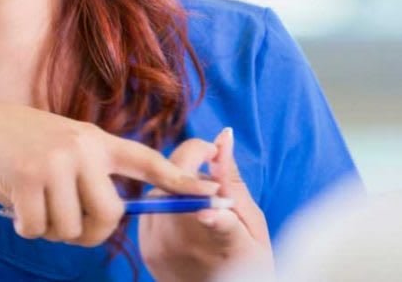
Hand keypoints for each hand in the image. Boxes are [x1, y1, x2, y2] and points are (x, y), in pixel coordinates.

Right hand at [0, 101, 220, 246]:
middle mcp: (82, 146)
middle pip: (109, 216)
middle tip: (64, 222)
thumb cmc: (21, 145)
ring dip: (50, 229)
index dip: (182, 180)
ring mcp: (55, 160)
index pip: (148, 160)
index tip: (215, 192)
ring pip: (72, 228)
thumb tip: (115, 219)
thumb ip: (91, 171)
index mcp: (97, 139)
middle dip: (87, 232)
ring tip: (33, 203)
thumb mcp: (63, 145)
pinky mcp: (27, 177)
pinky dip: (27, 228)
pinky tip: (14, 203)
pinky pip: (40, 229)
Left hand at [139, 128, 273, 281]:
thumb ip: (232, 180)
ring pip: (160, 192)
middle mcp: (183, 243)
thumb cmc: (248, 265)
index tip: (217, 154)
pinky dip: (169, 205)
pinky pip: (153, 211)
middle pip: (172, 181)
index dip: (202, 160)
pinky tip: (188, 217)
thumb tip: (223, 136)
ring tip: (206, 202)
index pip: (204, 196)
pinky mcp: (147, 250)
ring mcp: (159, 247)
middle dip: (194, 167)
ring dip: (181, 187)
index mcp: (219, 239)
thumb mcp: (254, 225)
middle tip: (216, 174)